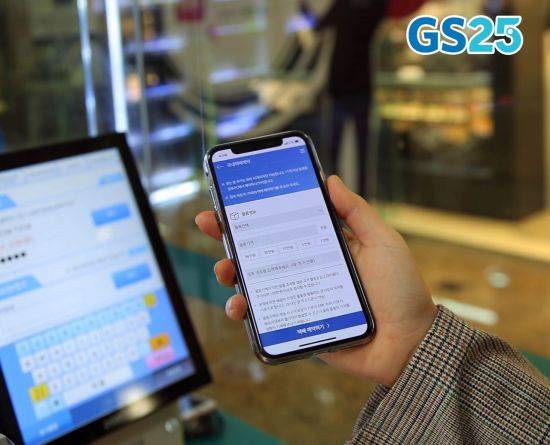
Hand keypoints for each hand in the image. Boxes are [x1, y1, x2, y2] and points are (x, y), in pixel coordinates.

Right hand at [195, 176, 436, 386]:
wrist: (409, 344)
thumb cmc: (401, 290)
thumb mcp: (382, 242)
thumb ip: (357, 212)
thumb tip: (330, 179)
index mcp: (323, 247)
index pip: (283, 224)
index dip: (257, 211)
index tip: (232, 198)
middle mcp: (306, 269)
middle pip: (261, 251)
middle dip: (230, 237)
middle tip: (210, 224)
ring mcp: (299, 297)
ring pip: (255, 283)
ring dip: (232, 274)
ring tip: (224, 270)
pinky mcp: (297, 325)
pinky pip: (264, 317)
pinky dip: (245, 312)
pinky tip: (239, 307)